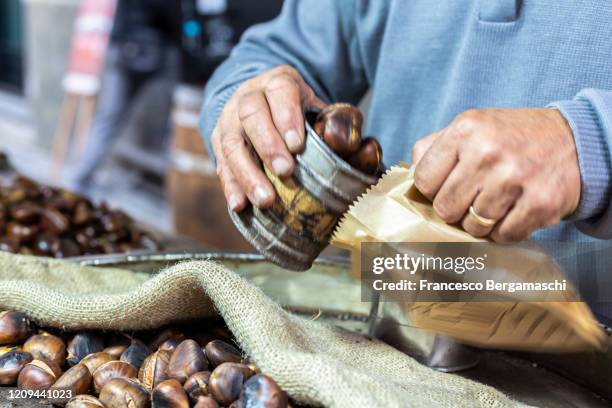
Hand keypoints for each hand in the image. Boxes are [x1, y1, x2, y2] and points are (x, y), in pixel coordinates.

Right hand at [211, 65, 324, 210]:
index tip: (297, 144)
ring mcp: (229, 119)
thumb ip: (338, 125)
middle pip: (250, 114)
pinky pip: (221, 163)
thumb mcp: (318, 109)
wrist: (262, 104)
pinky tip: (240, 205)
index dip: (287, 117)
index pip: (280, 91)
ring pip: (231, 143)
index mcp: (278, 82)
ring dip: (247, 173)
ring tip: (266, 200)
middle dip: (268, 145)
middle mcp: (248, 95)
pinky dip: (231, 186)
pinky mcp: (218, 142)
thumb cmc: (299, 112)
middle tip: (285, 171)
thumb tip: (363, 148)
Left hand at [412, 108, 580, 241]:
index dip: (432, 189)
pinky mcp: (539, 204)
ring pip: (472, 227)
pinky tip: (514, 210)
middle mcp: (488, 152)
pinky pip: (502, 236)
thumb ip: (432, 149)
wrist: (572, 141)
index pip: (423, 180)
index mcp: (465, 130)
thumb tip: (405, 179)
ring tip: (495, 201)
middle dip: (456, 208)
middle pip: (445, 208)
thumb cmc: (509, 138)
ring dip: (480, 221)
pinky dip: (505, 229)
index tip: (447, 185)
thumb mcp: (470, 127)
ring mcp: (514, 179)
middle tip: (473, 196)